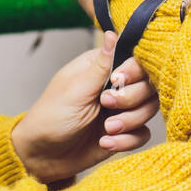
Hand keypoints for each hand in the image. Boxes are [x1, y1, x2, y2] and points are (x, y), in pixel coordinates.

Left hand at [10, 28, 159, 185]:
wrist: (41, 157)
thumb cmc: (51, 118)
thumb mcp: (76, 90)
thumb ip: (101, 66)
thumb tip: (112, 33)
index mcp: (100, 68)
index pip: (135, 61)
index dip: (133, 72)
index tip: (118, 81)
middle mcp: (114, 86)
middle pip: (147, 85)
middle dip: (130, 99)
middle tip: (106, 105)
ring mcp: (120, 110)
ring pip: (149, 109)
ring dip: (129, 122)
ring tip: (107, 129)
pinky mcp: (123, 132)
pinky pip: (142, 134)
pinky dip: (126, 140)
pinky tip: (105, 143)